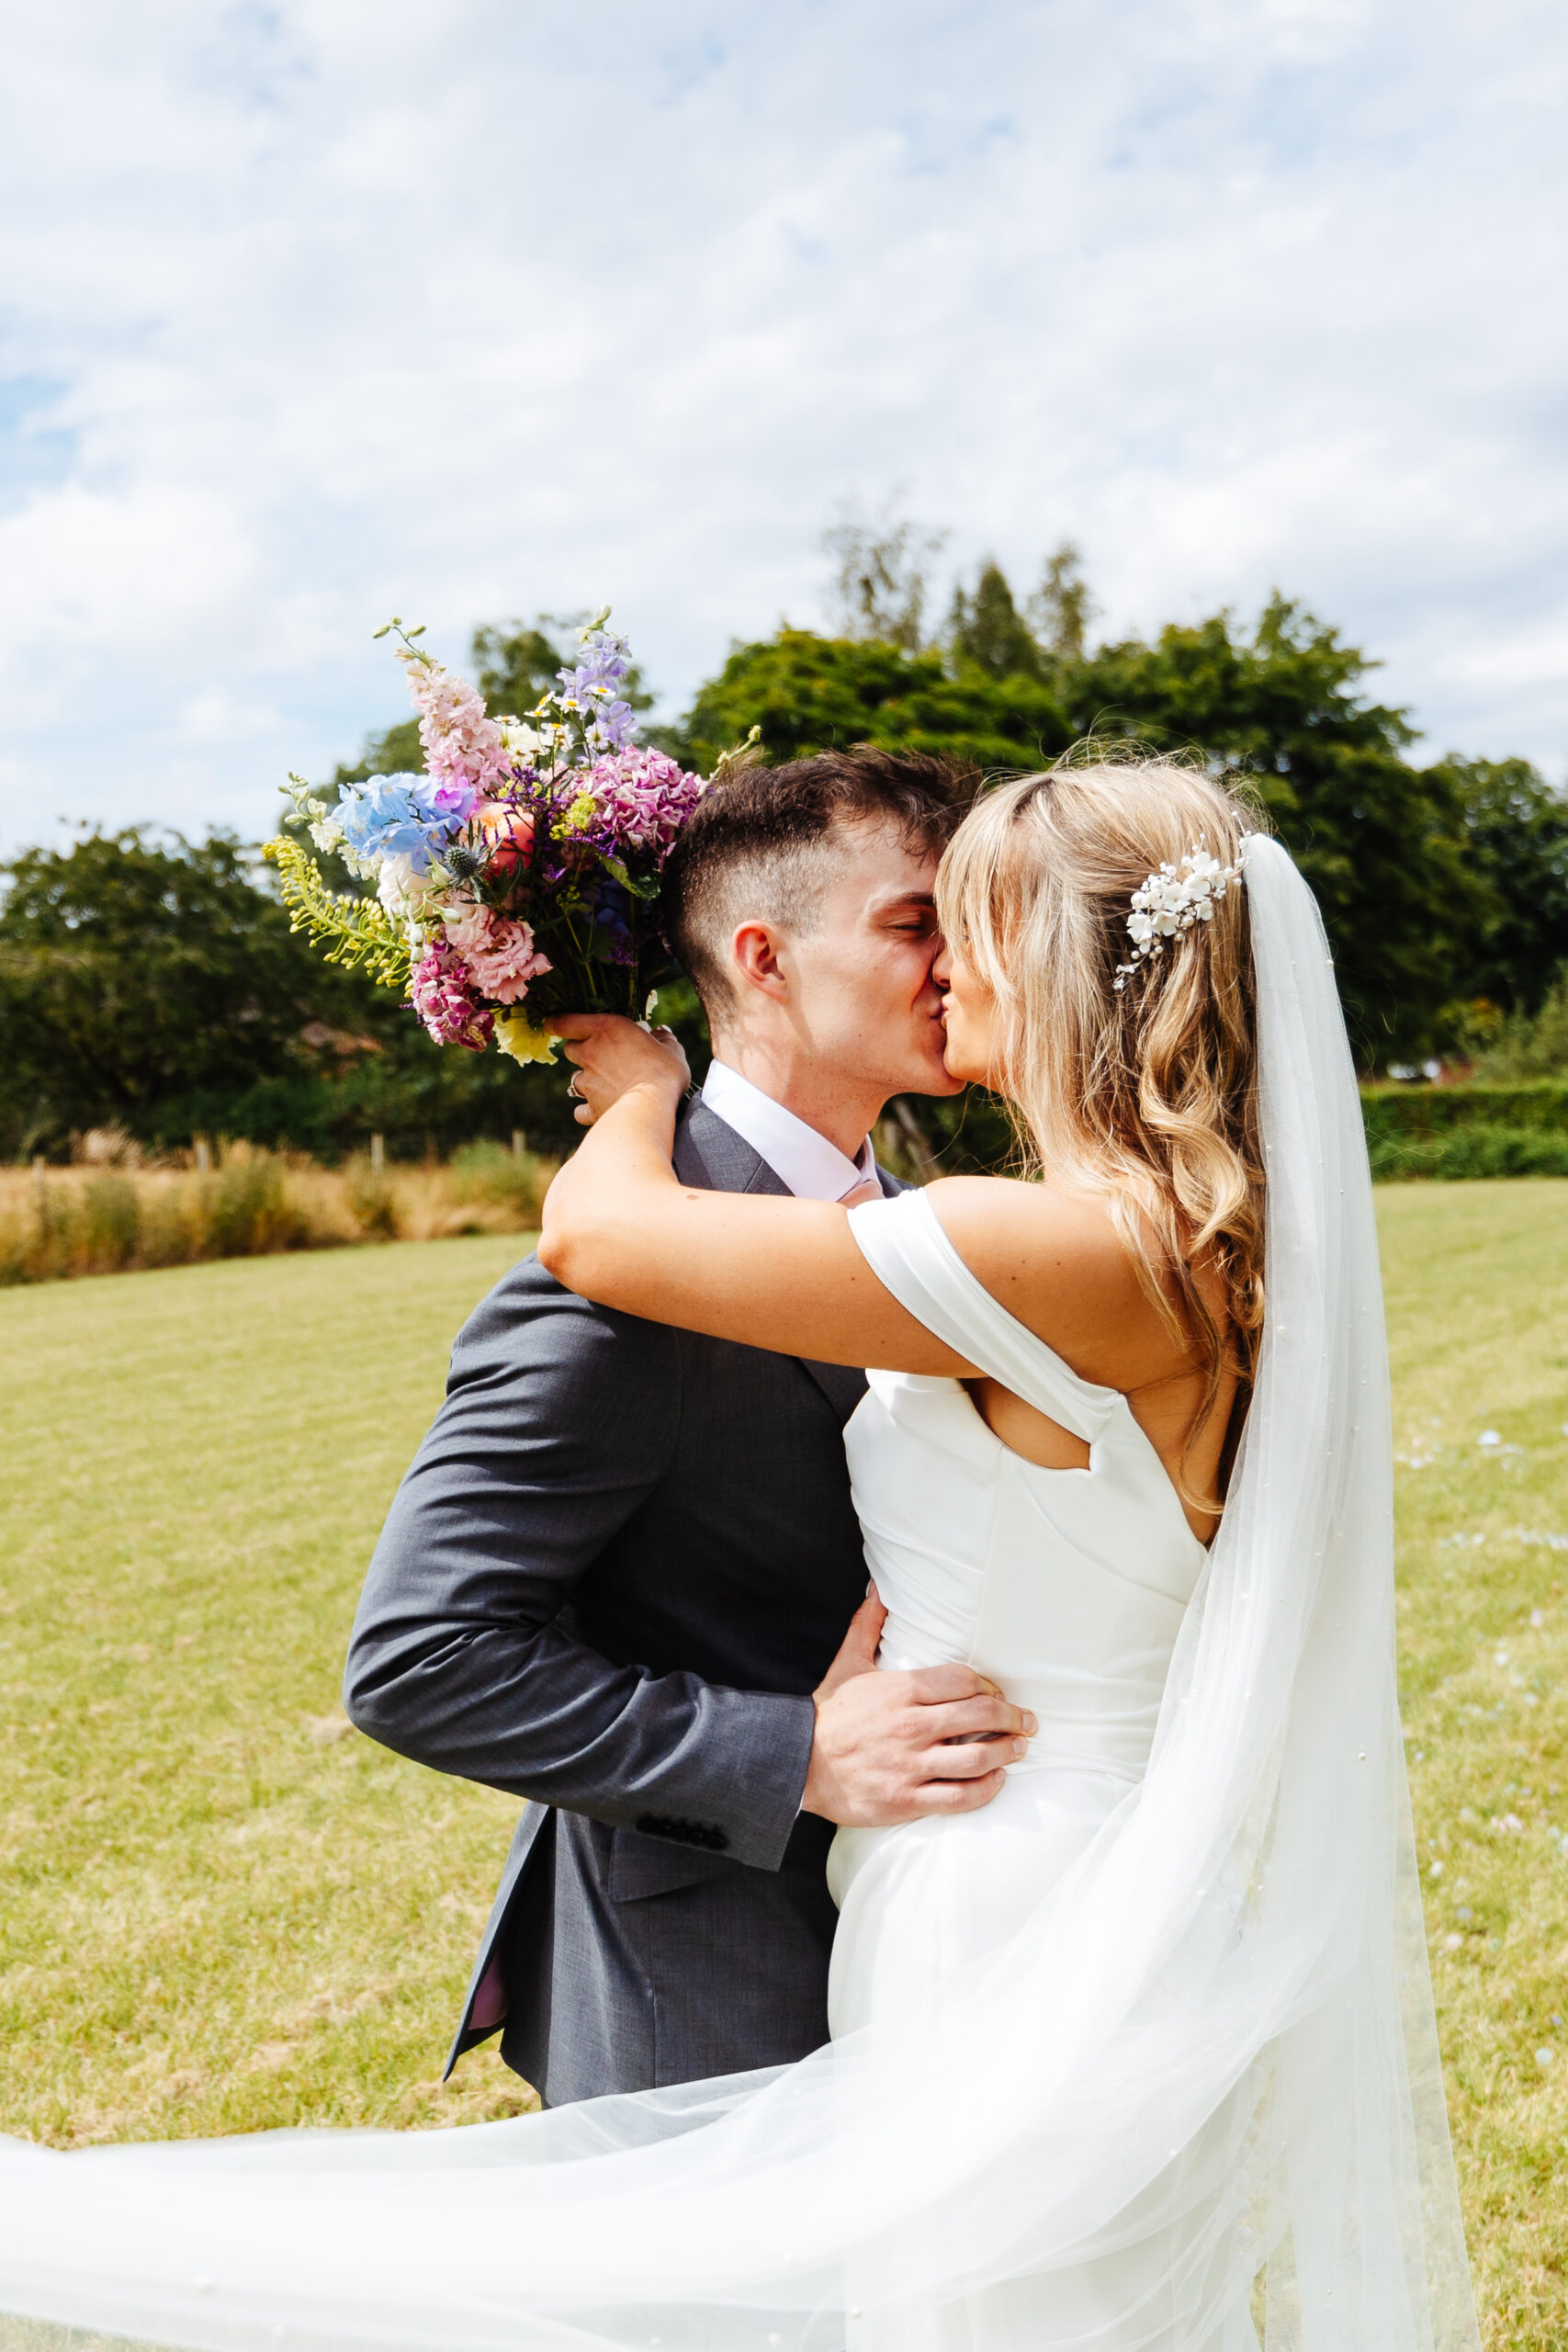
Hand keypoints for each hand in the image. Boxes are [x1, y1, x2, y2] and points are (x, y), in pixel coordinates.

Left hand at [553, 1015, 690, 1126]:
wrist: (652, 1106)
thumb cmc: (664, 1071)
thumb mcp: (671, 1048)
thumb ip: (663, 1039)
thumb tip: (661, 1033)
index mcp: (605, 1029)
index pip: (564, 1022)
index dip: (556, 1024)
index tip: (556, 1025)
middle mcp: (590, 1053)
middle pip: (569, 1049)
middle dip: (580, 1051)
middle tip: (599, 1055)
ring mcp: (587, 1082)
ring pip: (574, 1079)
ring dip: (586, 1080)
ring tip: (606, 1085)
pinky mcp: (591, 1107)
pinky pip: (581, 1110)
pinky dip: (587, 1110)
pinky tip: (601, 1110)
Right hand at [800, 1588, 1036, 1826]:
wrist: (796, 1762)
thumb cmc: (828, 1713)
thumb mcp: (847, 1663)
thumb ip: (867, 1624)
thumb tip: (877, 1587)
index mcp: (901, 1690)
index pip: (964, 1681)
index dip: (990, 1687)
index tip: (998, 1693)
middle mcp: (911, 1726)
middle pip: (980, 1715)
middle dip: (1013, 1717)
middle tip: (1027, 1721)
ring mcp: (911, 1765)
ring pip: (978, 1757)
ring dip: (1008, 1751)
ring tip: (1020, 1748)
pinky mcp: (907, 1799)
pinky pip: (960, 1796)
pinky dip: (986, 1789)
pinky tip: (997, 1780)